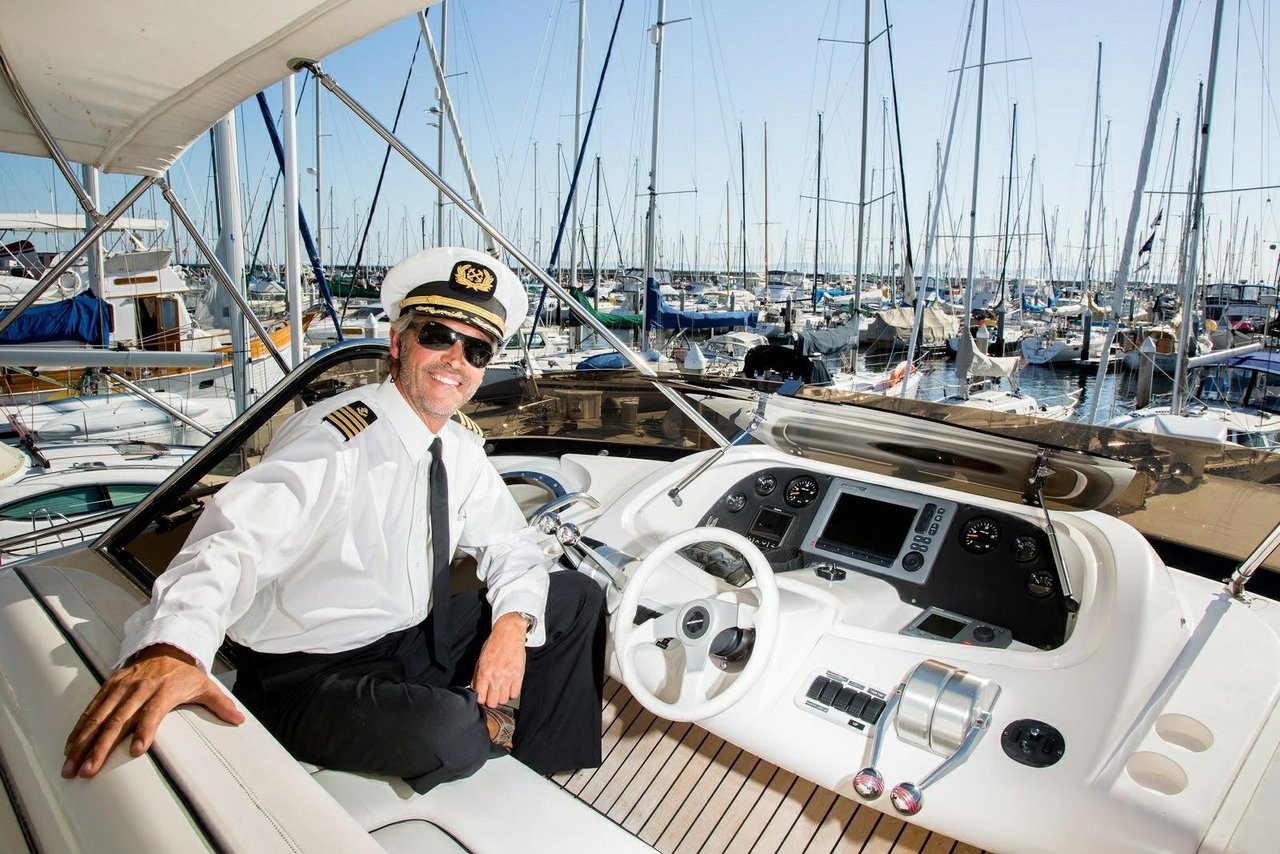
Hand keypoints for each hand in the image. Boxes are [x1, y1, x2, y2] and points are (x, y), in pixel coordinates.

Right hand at [62, 643, 244, 778]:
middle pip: (119, 719)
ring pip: (99, 716)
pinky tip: (70, 746)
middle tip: (89, 769)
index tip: (136, 751)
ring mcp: (122, 686)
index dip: (145, 731)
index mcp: (164, 690)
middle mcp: (140, 688)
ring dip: (83, 741)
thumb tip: (239, 719)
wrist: (167, 644)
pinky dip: (80, 727)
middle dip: (101, 746)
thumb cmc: (186, 672)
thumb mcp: (205, 685)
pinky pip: (92, 708)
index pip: (153, 712)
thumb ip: (220, 703)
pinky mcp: (110, 684)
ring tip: (71, 764)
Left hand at [471, 612, 528, 707]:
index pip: (480, 697)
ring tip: (500, 690)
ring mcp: (508, 677)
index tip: (482, 697)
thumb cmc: (494, 644)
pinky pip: (514, 694)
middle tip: (491, 695)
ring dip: (501, 697)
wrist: (509, 634)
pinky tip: (509, 687)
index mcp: (484, 673)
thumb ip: (476, 676)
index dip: (481, 699)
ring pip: (504, 700)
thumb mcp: (480, 659)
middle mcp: (496, 677)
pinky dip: (511, 693)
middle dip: (491, 700)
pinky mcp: (519, 676)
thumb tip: (474, 688)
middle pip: (492, 702)